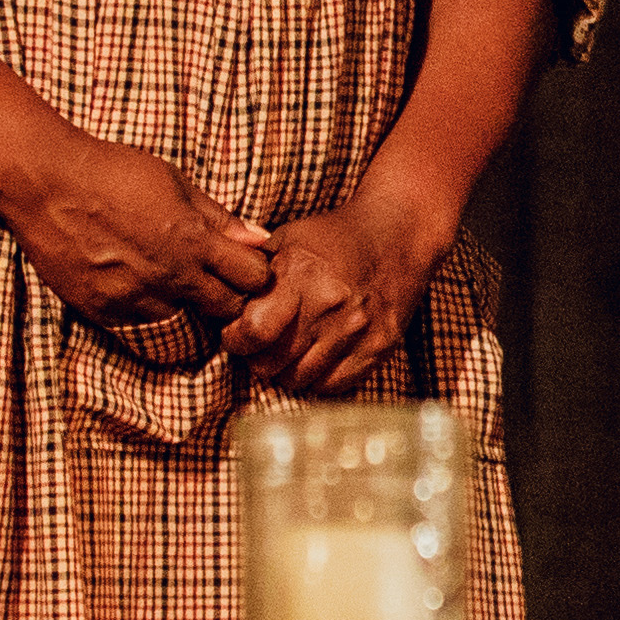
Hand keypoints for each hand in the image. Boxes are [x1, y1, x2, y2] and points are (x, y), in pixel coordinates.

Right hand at [4, 132, 274, 343]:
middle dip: (228, 295)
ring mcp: (135, 299)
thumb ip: (218, 217)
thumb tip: (260, 239)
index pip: (254, 279)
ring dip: (183, 303)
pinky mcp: (103, 312)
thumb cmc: (112, 172)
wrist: (46, 184)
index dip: (254, 272)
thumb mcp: (173, 182)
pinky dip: (143, 305)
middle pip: (227, 310)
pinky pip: (139, 322)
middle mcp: (169, 278)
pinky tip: (130, 277)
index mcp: (193, 242)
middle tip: (213, 278)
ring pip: (182, 319)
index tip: (243, 264)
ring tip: (162, 273)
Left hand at [238, 182, 447, 395]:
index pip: (253, 332)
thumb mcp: (288, 238)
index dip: (235, 339)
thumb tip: (219, 299)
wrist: (399, 233)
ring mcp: (358, 331)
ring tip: (288, 351)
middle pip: (271, 364)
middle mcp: (330, 307)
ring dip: (286, 371)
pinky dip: (318, 379)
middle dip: (257, 358)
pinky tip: (314, 359)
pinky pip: (334, 386)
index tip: (236, 333)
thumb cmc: (335, 236)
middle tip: (262, 345)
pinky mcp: (380, 347)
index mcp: (302, 276)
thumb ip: (253, 270)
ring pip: (300, 381)